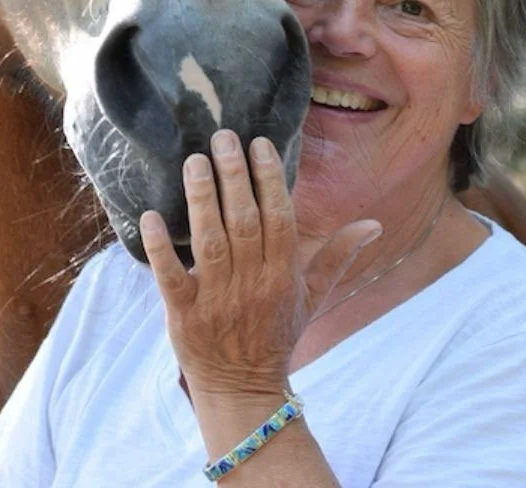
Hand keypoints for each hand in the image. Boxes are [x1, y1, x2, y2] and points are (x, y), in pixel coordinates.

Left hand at [140, 129, 380, 402]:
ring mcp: (216, 298)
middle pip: (245, 222)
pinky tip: (151, 216)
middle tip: (222, 137)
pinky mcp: (184, 314)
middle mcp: (252, 282)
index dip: (269, 179)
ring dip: (202, 199)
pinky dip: (161, 248)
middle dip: (234, 177)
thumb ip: (339, 256)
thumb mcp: (313, 296)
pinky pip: (170, 277)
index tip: (259, 143)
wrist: (243, 388)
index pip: (279, 217)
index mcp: (283, 274)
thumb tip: (374, 224)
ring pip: (210, 241)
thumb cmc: (277, 334)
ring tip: (194, 161)